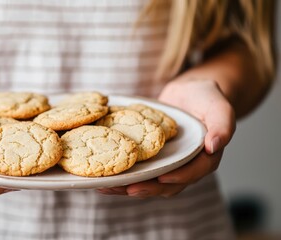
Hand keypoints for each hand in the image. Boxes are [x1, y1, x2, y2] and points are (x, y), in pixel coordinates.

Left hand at [97, 78, 235, 197]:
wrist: (190, 93)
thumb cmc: (207, 99)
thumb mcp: (220, 108)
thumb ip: (222, 126)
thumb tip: (214, 146)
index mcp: (204, 160)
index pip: (192, 173)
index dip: (177, 178)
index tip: (161, 179)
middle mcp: (184, 167)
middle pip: (166, 185)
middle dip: (146, 188)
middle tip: (126, 189)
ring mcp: (166, 164)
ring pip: (148, 181)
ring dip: (128, 186)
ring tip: (106, 187)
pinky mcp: (151, 159)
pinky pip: (137, 170)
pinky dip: (121, 174)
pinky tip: (102, 176)